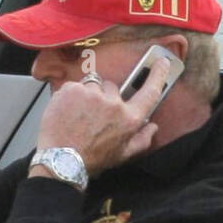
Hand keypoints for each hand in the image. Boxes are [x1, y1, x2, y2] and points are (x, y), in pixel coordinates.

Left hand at [33, 58, 169, 174]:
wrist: (61, 160)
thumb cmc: (91, 159)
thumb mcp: (122, 155)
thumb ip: (142, 140)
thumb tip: (153, 126)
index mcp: (129, 119)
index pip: (149, 92)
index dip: (158, 75)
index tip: (161, 62)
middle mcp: (113, 104)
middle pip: (112, 87)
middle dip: (104, 97)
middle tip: (93, 115)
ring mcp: (92, 94)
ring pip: (92, 85)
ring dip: (87, 95)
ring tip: (78, 115)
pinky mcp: (73, 89)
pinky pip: (75, 86)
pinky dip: (71, 96)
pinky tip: (67, 112)